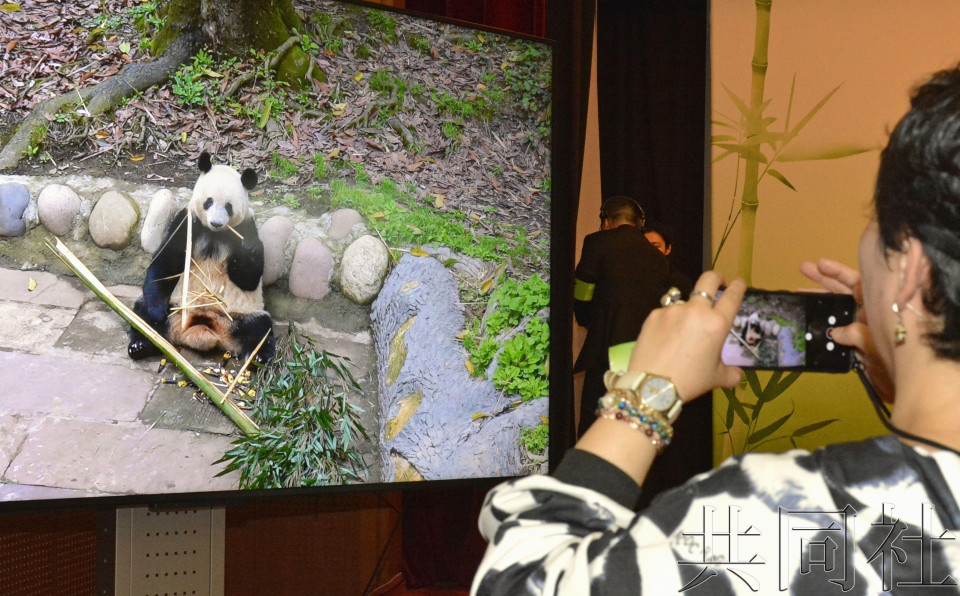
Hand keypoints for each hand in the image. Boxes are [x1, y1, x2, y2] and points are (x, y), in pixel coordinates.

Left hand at [575, 271, 744, 485]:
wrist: (652, 386)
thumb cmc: (690, 381)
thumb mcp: (716, 378)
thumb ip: (730, 374)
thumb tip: (737, 375)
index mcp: (717, 323)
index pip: (732, 295)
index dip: (737, 286)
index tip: (738, 282)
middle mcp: (696, 310)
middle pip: (708, 279)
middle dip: (716, 278)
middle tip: (717, 284)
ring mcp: (673, 310)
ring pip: (683, 301)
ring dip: (687, 310)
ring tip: (682, 332)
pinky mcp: (654, 315)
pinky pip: (666, 313)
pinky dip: (669, 322)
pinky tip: (665, 339)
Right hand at [800, 258, 893, 401]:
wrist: (904, 385)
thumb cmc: (897, 358)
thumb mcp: (876, 342)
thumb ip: (855, 333)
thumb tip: (835, 332)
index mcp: (880, 305)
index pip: (858, 282)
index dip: (839, 272)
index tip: (820, 263)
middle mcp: (870, 313)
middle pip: (845, 290)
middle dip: (824, 279)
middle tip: (803, 268)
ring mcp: (861, 327)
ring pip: (838, 309)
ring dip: (819, 300)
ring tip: (798, 291)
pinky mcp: (854, 343)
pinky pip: (835, 330)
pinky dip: (822, 325)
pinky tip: (807, 322)